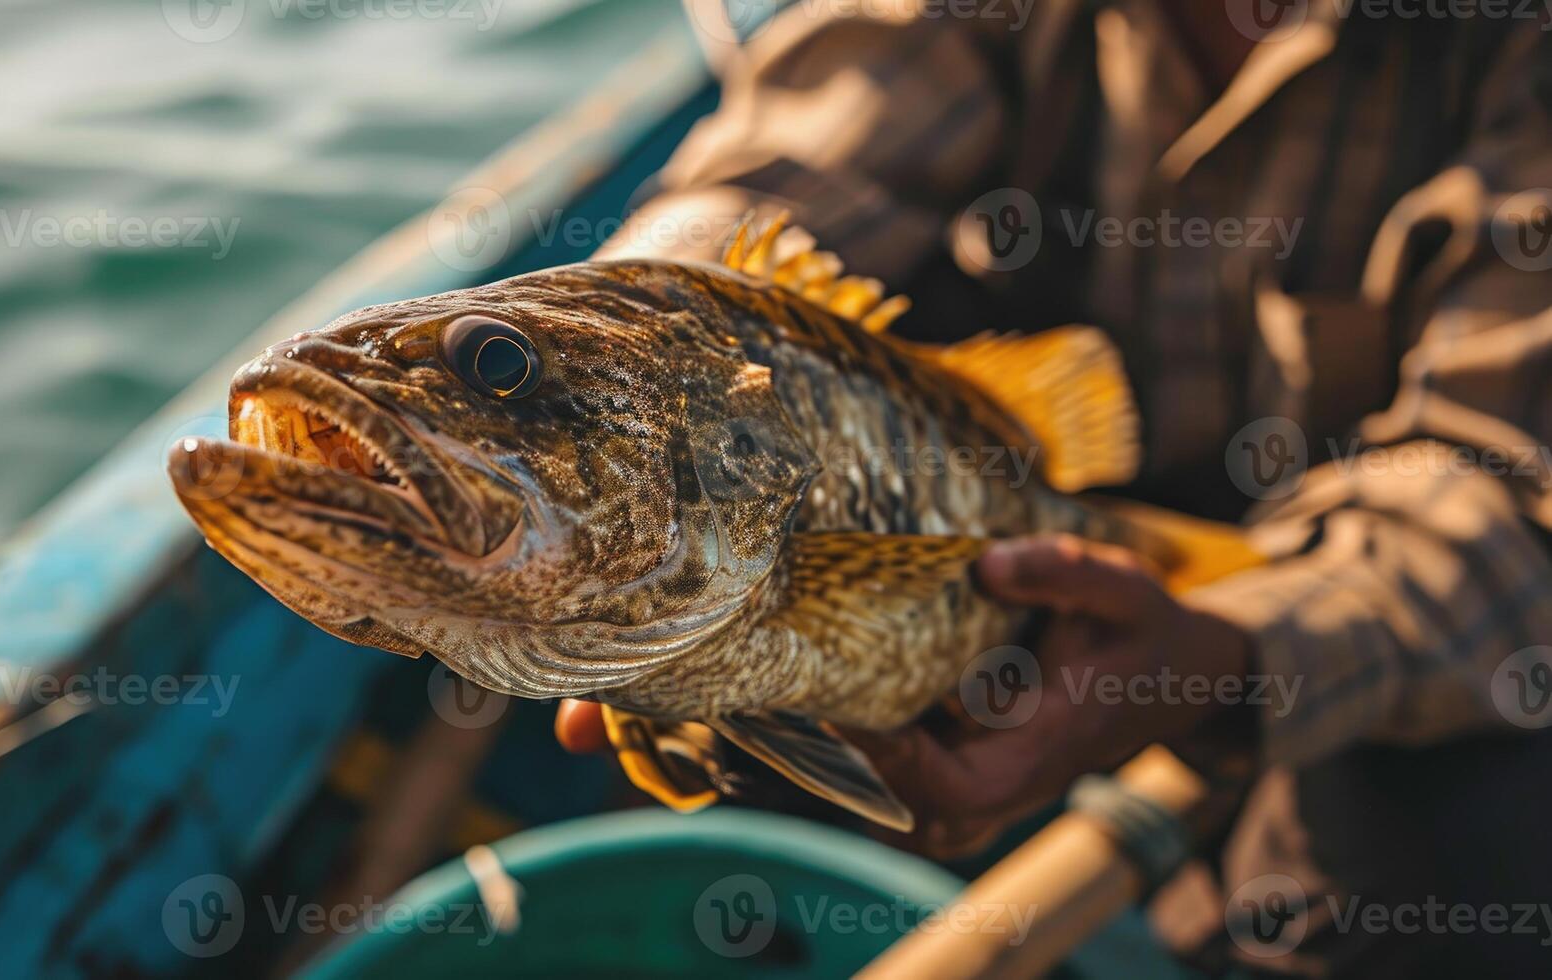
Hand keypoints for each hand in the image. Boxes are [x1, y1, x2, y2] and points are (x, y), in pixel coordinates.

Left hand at [552, 534, 1256, 857]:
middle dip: (694, 747)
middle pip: (798, 780)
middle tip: (584, 723)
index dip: (778, 722)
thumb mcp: (1123, 601)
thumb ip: (1067, 579)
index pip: (864, 759)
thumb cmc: (1141, 646)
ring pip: (785, 775)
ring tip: (585, 716)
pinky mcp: (889, 756)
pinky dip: (732, 727)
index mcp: (980, 776)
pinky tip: (655, 701)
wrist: (1164, 682)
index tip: (694, 679)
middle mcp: (930, 796)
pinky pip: (801, 754)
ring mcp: (903, 783)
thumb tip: (991, 561)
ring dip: (693, 744)